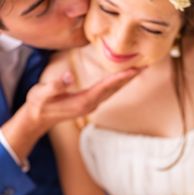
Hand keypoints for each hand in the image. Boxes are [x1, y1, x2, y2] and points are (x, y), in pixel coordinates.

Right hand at [2, 68, 139, 161]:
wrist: (38, 118)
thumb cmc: (39, 104)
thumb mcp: (42, 94)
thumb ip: (54, 86)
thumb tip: (68, 76)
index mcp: (82, 101)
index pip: (104, 87)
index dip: (119, 78)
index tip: (133, 70)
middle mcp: (90, 104)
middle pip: (113, 90)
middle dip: (128, 79)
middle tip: (144, 67)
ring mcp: (90, 105)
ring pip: (112, 92)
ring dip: (125, 81)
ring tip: (137, 71)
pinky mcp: (88, 103)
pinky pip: (107, 93)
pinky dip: (116, 84)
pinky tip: (121, 79)